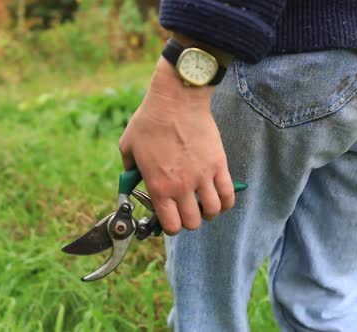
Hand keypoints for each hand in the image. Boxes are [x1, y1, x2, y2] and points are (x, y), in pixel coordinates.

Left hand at [119, 57, 234, 234]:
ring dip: (208, 212)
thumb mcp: (128, 146)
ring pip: (213, 212)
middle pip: (192, 223)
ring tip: (203, 203)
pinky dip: (226, 202)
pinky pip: (229, 195)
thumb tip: (132, 180)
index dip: (170, 226)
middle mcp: (182, 187)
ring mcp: (203, 177)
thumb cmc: (149, 120)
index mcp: (158, 186)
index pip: (170, 225)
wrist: (176, 100)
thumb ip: (129, 169)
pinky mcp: (219, 165)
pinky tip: (219, 197)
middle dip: (189, 220)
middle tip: (186, 208)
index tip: (169, 217)